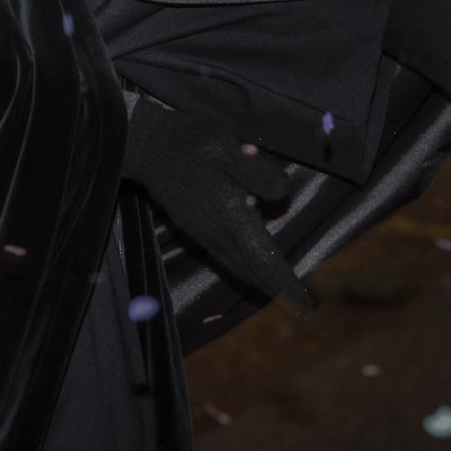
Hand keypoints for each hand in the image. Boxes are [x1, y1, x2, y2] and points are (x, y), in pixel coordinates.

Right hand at [120, 97, 310, 310]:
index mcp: (231, 218)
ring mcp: (202, 231)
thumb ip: (260, 175)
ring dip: (259, 278)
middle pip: (251, 270)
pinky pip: (225, 257)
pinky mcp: (194, 225)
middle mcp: (217, 234)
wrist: (147, 144)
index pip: (263, 260)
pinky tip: (250, 264)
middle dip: (275, 287)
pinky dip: (244, 266)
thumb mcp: (231, 149)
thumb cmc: (192, 143)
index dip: (285, 282)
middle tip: (300, 306)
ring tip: (281, 288)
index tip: (304, 305)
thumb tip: (281, 196)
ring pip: (236, 265)